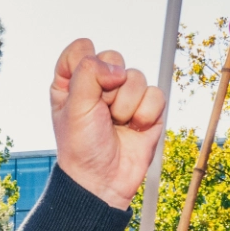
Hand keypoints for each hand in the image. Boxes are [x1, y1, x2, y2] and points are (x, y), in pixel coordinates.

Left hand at [49, 39, 167, 209]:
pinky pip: (155, 94)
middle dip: (109, 88)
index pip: (81, 49)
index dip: (85, 63)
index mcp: (73, 81)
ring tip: (117, 125)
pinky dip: (145, 114)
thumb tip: (117, 69)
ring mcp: (125, 96)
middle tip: (102, 113)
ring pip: (136, 77)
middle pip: (113, 58)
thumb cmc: (82, 146)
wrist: (103, 181)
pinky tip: (135, 129)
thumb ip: (89, 72)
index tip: (82, 91)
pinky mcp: (148, 110)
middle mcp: (99, 85)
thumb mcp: (74, 105)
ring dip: (126, 105)